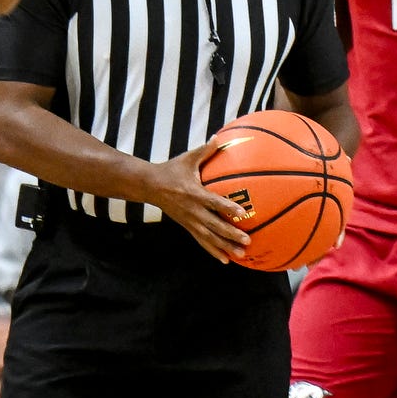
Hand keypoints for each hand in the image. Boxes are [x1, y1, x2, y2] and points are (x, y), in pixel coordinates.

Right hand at [148, 143, 249, 260]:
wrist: (148, 186)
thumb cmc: (172, 169)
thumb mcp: (188, 158)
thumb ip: (206, 150)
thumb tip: (220, 137)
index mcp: (194, 193)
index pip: (213, 202)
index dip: (227, 207)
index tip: (242, 213)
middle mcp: (192, 210)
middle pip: (213, 224)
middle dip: (230, 233)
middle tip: (248, 239)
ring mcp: (189, 220)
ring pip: (208, 237)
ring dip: (225, 246)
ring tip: (241, 254)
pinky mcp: (186, 226)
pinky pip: (201, 241)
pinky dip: (213, 250)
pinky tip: (226, 260)